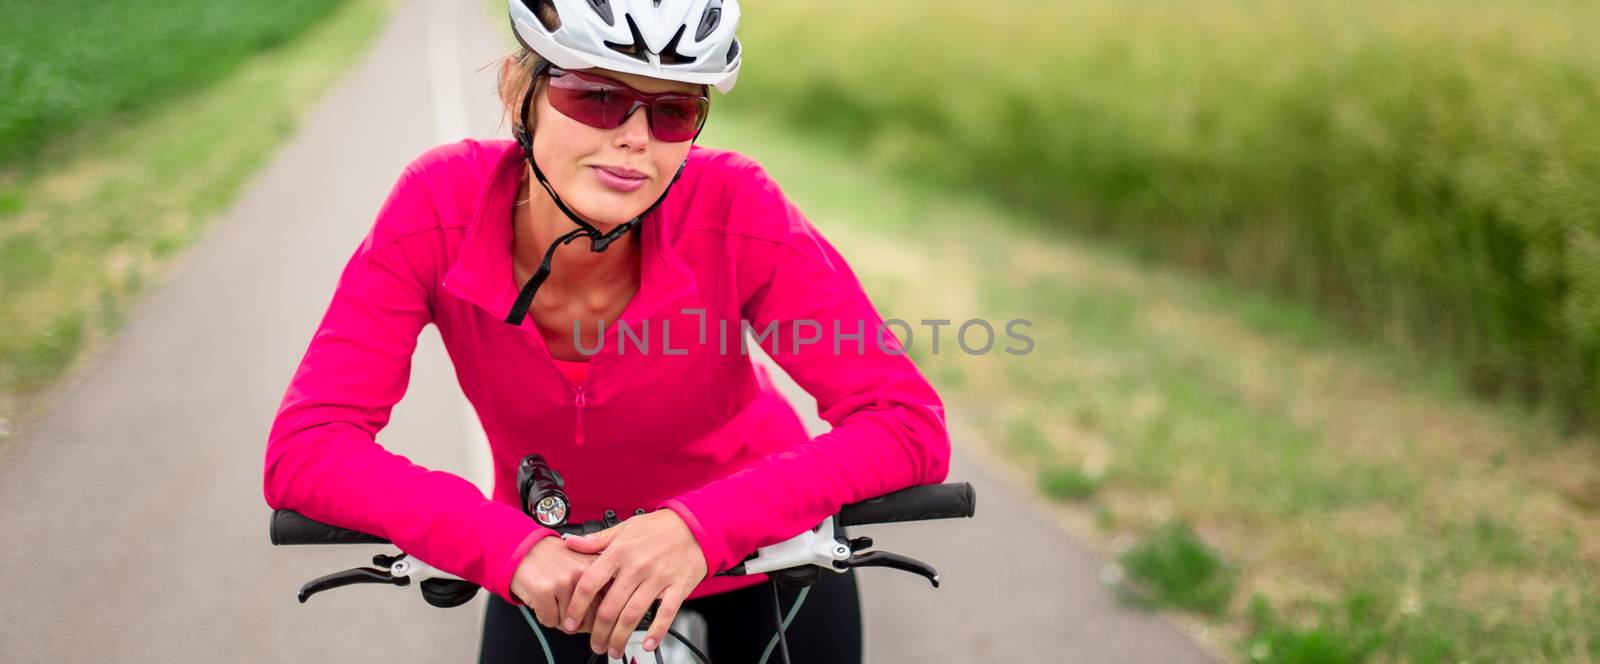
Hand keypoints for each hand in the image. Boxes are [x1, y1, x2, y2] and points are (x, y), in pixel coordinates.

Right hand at [510, 536, 598, 633]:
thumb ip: (600, 586)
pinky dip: (545, 616)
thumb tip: (606, 619)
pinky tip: (543, 602)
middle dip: (579, 622)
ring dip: (560, 619)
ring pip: (569, 623)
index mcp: (596, 567)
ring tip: (554, 602)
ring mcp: (563, 582)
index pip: (609, 605)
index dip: (600, 619)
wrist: (524, 548)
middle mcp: (582, 573)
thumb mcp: (584, 565)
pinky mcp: (544, 590)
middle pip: (590, 619)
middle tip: (570, 612)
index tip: (593, 620)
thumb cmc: (554, 560)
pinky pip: (550, 621)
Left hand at [563, 509, 707, 657]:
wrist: (695, 525)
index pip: (589, 584)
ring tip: (614, 650)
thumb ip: (596, 540)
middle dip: (598, 632)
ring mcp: (657, 579)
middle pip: (609, 607)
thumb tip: (571, 543)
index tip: (571, 622)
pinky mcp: (677, 587)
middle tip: (594, 644)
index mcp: (619, 552)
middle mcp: (636, 567)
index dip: (577, 607)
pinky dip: (656, 632)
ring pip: (632, 615)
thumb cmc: (659, 527)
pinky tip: (648, 644)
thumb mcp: (624, 528)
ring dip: (620, 637)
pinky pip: (665, 614)